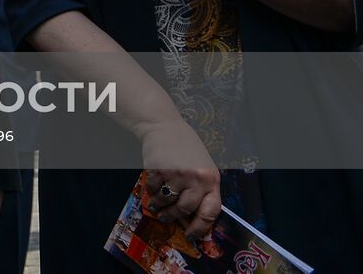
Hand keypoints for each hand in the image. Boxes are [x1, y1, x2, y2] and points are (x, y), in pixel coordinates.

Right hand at [139, 120, 221, 237]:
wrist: (164, 126)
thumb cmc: (186, 148)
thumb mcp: (202, 167)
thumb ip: (201, 189)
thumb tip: (192, 217)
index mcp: (211, 179)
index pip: (210, 212)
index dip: (200, 228)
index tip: (191, 235)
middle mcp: (196, 178)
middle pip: (185, 209)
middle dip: (174, 217)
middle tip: (166, 219)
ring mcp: (176, 174)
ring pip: (167, 202)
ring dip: (159, 207)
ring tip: (156, 206)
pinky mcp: (158, 170)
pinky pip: (153, 190)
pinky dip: (151, 192)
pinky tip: (152, 188)